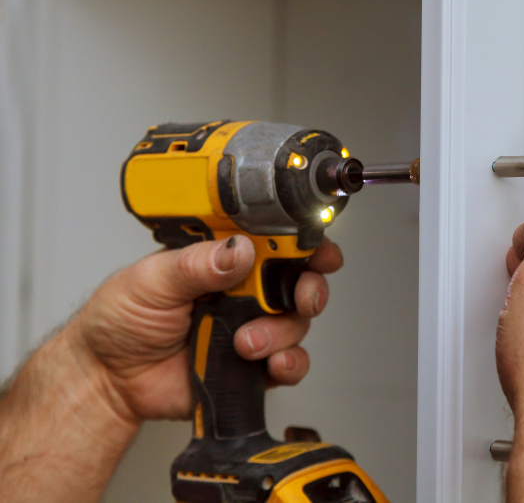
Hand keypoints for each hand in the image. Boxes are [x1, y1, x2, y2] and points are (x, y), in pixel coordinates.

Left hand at [0, 235, 339, 500]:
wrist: (107, 380)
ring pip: (297, 323)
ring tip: (246, 341)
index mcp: (222, 259)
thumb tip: (238, 250)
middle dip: (310, 287)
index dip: (304, 243)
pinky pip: (290, 364)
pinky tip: (271, 361)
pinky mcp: (253, 365)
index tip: (316, 249)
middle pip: (300, 281)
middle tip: (299, 295)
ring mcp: (251, 327)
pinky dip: (290, 363)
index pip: (276, 242)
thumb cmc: (120, 322)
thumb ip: (197, 264)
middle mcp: (244, 290)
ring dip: (282, 332)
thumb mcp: (151, 280)